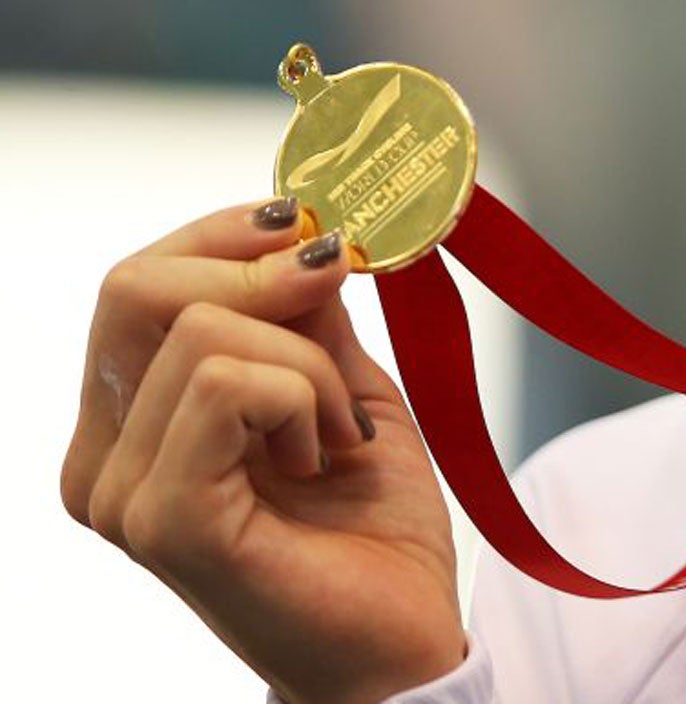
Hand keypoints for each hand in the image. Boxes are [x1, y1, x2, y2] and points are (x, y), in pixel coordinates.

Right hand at [61, 199, 467, 703]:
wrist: (400, 637)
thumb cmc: (370, 525)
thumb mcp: (343, 384)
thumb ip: (305, 312)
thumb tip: (300, 228)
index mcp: (132, 422)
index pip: (136, 282)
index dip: (224, 235)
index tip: (313, 234)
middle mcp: (106, 459)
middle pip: (138, 288)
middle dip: (259, 272)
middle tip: (336, 300)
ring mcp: (124, 495)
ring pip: (202, 330)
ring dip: (305, 360)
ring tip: (333, 430)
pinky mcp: (164, 522)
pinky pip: (226, 386)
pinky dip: (300, 395)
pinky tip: (322, 453)